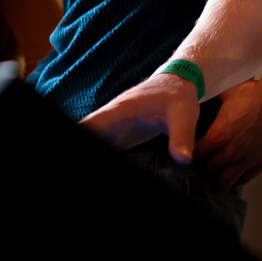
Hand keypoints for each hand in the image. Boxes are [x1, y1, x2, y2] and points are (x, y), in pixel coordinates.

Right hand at [80, 72, 199, 164]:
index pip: (93, 123)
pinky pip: (102, 146)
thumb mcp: (184, 115)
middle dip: (81, 144)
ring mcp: (113, 126)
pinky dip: (99, 152)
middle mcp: (112, 118)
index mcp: (122, 110)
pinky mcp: (118, 135)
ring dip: (90, 149)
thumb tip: (183, 159)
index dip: (80, 133)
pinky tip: (106, 165)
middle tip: (79, 165)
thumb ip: (182, 137)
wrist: (177, 84)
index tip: (77, 141)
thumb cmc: (177, 95)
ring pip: (91, 139)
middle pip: (86, 133)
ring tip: (83, 176)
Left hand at [192, 76, 261, 187]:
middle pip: (208, 169)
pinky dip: (236, 176)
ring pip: (225, 180)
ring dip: (220, 173)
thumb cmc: (250, 94)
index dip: (191, 151)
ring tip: (219, 164)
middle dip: (204, 162)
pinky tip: (234, 167)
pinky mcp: (260, 163)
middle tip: (205, 156)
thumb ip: (207, 104)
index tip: (192, 147)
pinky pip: (243, 180)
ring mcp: (247, 160)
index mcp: (218, 135)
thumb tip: (193, 104)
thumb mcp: (223, 95)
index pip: (196, 155)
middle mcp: (231, 152)